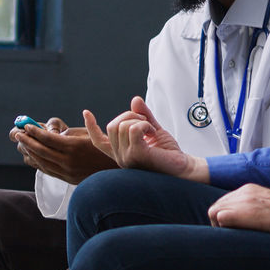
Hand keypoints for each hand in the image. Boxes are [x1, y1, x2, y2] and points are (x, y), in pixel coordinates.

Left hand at [12, 118, 117, 183]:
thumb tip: (50, 129)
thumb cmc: (104, 147)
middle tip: (17, 133)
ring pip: (42, 162)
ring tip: (22, 143)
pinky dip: (37, 162)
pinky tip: (32, 156)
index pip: (47, 139)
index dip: (34, 131)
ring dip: (30, 152)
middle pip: (41, 151)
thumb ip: (69, 132)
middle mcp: (69, 161)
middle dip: (27, 141)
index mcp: (74, 147)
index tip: (26, 126)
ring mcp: (67, 172)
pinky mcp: (68, 179)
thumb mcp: (90, 134)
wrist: (117, 171)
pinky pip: (48, 170)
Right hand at [84, 96, 207, 182]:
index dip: (90, 126)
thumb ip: (143, 116)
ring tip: (151, 130)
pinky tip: (153, 133)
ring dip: (140, 120)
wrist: (183, 168)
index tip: (86, 112)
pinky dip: (144, 125)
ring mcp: (126, 158)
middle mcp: (120, 157)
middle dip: (129, 116)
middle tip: (147, 123)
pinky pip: (133, 129)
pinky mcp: (136, 155)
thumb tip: (135, 100)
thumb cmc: (169, 153)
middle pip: (112, 125)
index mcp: (121, 152)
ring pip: (122, 125)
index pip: (98, 141)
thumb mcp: (153, 129)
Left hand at [207, 184, 269, 235]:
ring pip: (214, 211)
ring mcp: (243, 200)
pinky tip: (235, 233)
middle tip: (228, 233)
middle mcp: (243, 192)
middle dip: (218, 220)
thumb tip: (241, 220)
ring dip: (219, 225)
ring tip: (232, 234)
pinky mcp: (245, 212)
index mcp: (248, 189)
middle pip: (216, 205)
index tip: (230, 227)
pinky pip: (220, 217)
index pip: (224, 201)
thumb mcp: (267, 205)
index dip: (223, 215)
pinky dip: (223, 227)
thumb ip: (252, 207)